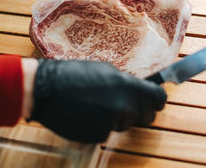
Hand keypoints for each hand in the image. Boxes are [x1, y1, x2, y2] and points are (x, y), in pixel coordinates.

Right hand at [27, 59, 166, 142]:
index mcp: (128, 86)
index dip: (158, 101)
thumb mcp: (106, 70)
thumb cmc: (74, 74)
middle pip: (147, 117)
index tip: (156, 102)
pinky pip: (106, 132)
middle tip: (124, 104)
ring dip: (116, 118)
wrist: (46, 89)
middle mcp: (124, 106)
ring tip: (96, 104)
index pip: (159, 98)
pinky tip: (86, 114)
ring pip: (124, 124)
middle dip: (138, 112)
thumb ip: (126, 82)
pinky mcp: (97, 135)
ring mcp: (111, 123)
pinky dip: (100, 126)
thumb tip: (139, 90)